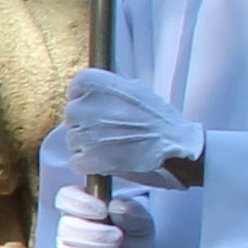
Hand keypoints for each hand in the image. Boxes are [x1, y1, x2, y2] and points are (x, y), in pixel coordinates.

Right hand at [49, 180, 131, 247]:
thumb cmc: (134, 232)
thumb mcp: (141, 219)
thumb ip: (131, 211)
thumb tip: (116, 207)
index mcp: (82, 204)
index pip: (66, 197)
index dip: (80, 204)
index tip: (102, 212)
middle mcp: (68, 225)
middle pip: (67, 227)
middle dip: (95, 235)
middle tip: (118, 238)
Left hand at [59, 64, 204, 186]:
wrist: (175, 144)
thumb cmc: (158, 118)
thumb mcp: (134, 89)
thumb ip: (109, 88)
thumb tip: (92, 88)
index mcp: (93, 83)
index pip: (76, 90)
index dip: (89, 102)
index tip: (102, 110)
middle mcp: (83, 106)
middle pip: (73, 117)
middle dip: (89, 125)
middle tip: (113, 131)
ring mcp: (83, 133)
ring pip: (74, 140)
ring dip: (90, 145)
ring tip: (116, 146)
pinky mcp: (86, 158)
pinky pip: (77, 161)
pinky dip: (91, 164)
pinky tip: (110, 160)